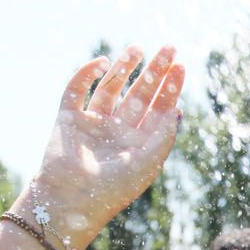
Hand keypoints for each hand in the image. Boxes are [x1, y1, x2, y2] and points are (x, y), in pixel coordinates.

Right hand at [22, 46, 185, 240]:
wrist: (69, 201)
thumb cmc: (111, 190)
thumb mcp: (146, 164)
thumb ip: (163, 137)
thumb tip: (177, 110)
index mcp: (138, 143)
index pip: (159, 109)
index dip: (170, 88)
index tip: (180, 66)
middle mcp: (117, 131)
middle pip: (140, 94)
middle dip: (155, 71)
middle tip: (169, 48)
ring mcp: (93, 123)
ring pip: (111, 87)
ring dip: (124, 67)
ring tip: (138, 49)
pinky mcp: (68, 118)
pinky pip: (77, 90)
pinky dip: (87, 74)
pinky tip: (103, 64)